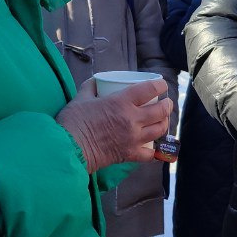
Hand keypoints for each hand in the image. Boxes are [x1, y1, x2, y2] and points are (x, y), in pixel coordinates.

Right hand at [56, 77, 171, 172]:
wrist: (68, 149)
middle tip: (166, 104)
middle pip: (160, 111)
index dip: (160, 85)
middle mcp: (132, 119)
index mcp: (121, 102)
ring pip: (159, 130)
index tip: (162, 85)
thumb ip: (90, 88)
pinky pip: (150, 154)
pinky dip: (154, 150)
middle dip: (167, 105)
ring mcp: (133, 138)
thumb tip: (95, 81)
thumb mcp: (80, 98)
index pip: (149, 89)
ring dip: (164, 124)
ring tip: (163, 121)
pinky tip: (155, 147)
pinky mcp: (130, 154)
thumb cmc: (73, 122)